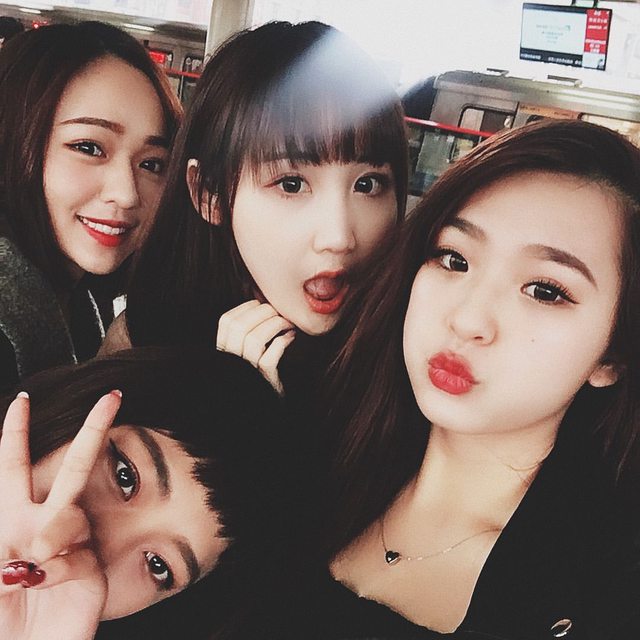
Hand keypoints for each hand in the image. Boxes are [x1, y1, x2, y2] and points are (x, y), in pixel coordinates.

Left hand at [0, 390, 120, 639]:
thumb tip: (31, 532)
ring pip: (71, 512)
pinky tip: (43, 584)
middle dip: (93, 429)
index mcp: (10, 519)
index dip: (15, 433)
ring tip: (26, 569)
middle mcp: (44, 525)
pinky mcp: (91, 568)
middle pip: (71, 467)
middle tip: (113, 398)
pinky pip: (78, 552)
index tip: (23, 400)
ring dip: (48, 535)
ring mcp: (71, 544)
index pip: (12, 466)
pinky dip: (57, 569)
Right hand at [217, 300, 295, 394]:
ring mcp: (246, 371)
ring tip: (287, 323)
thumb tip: (262, 303)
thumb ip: (247, 331)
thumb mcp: (246, 351)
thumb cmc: (260, 372)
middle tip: (279, 312)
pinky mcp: (263, 381)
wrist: (267, 402)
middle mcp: (230, 360)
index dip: (246, 307)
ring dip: (275, 324)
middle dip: (263, 312)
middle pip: (240, 326)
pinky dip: (282, 343)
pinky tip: (290, 337)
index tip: (262, 304)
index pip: (226, 321)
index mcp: (223, 350)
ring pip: (254, 339)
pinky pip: (269, 358)